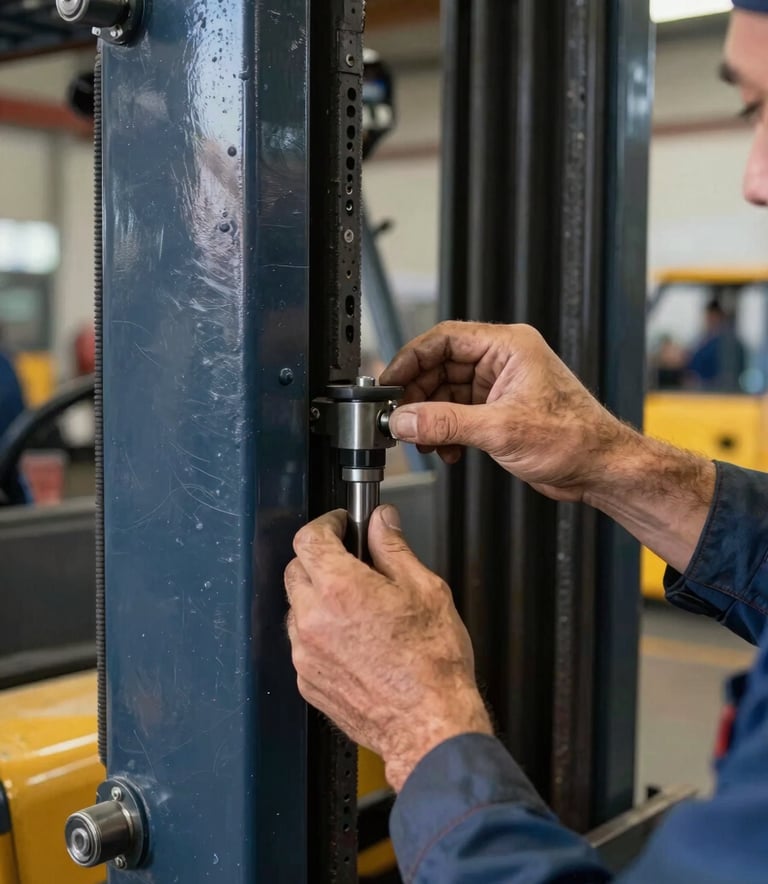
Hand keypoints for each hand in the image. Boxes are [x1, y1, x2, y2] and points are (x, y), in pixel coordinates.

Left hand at [285, 506, 491, 791]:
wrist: (429, 726)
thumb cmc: (433, 665)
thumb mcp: (425, 590)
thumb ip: (394, 549)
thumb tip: (381, 521)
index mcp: (341, 590)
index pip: (309, 538)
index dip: (325, 524)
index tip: (340, 524)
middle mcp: (314, 620)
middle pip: (296, 570)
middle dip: (320, 559)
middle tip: (351, 561)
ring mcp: (306, 654)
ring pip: (296, 608)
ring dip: (317, 597)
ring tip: (356, 606)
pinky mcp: (307, 682)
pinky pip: (302, 644)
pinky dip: (319, 633)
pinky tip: (353, 639)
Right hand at [381, 321, 628, 501]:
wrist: (601, 469)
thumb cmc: (575, 437)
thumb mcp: (500, 429)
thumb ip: (446, 423)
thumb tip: (405, 420)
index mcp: (508, 347)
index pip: (445, 339)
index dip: (412, 359)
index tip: (389, 381)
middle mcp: (503, 361)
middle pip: (441, 367)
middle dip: (418, 395)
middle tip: (399, 418)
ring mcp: (500, 387)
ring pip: (446, 393)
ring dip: (430, 418)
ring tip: (421, 440)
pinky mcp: (499, 412)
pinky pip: (458, 414)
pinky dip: (445, 431)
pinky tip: (445, 450)